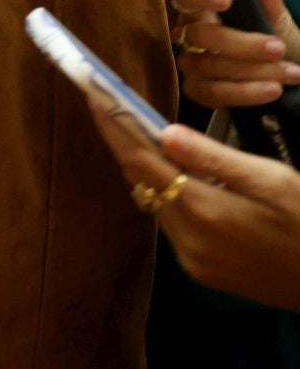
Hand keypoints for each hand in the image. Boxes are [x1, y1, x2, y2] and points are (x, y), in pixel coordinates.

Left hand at [87, 103, 299, 310]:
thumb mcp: (273, 181)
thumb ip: (215, 158)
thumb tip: (163, 133)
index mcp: (203, 210)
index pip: (139, 161)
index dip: (114, 127)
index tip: (94, 97)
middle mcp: (187, 238)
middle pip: (141, 182)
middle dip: (126, 144)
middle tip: (113, 108)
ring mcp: (192, 259)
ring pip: (154, 203)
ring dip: (148, 171)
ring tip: (144, 136)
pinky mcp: (201, 272)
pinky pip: (171, 225)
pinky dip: (169, 197)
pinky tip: (182, 180)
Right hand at [172, 0, 299, 109]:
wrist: (287, 77)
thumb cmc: (277, 45)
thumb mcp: (279, 25)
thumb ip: (271, 7)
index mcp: (203, 8)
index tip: (227, 1)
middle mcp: (189, 33)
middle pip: (199, 34)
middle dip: (241, 44)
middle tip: (278, 48)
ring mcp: (190, 62)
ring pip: (207, 65)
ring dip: (252, 71)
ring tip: (291, 73)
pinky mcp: (196, 90)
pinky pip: (211, 93)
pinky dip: (244, 93)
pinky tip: (271, 91)